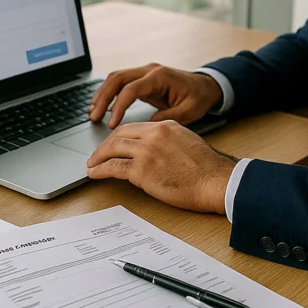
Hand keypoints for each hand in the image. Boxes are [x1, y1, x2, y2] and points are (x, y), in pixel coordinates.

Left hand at [86, 121, 236, 213]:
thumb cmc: (208, 169)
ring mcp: (147, 151)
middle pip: (120, 134)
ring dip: (98, 156)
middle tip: (97, 153)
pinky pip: (114, 167)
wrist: (215, 181)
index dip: (120, 136)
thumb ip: (170, 141)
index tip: (113, 143)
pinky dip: (100, 170)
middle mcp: (154, 134)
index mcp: (166, 126)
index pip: (135, 127)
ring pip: (113, 148)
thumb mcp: (188, 143)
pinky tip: (94, 173)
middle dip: (105, 144)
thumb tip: (158, 151)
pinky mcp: (142, 170)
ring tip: (91, 163)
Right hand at [89, 64, 223, 128]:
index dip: (118, 106)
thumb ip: (168, 118)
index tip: (112, 124)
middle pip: (117, 78)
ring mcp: (145, 72)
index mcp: (160, 77)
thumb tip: (148, 125)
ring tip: (92, 113)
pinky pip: (121, 82)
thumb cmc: (199, 98)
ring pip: (115, 77)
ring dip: (102, 94)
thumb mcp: (189, 111)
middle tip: (93, 116)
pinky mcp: (143, 79)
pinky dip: (109, 93)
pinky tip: (102, 107)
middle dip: (102, 97)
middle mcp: (149, 70)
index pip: (131, 89)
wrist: (206, 85)